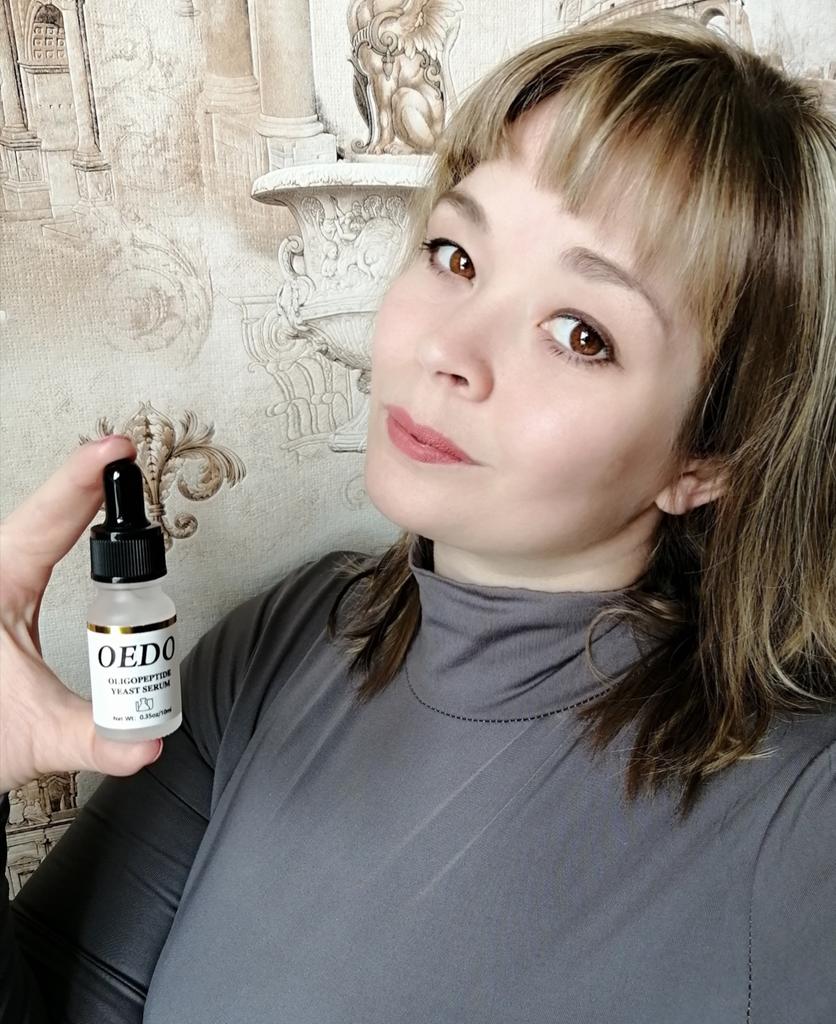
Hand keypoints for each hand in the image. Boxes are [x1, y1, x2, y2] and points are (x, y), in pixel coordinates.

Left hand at [0, 436, 163, 793]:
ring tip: (111, 475)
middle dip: (88, 481)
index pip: (48, 519)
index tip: (114, 449)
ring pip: (38, 527)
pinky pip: (36, 546)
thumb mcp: (30, 737)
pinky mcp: (3, 601)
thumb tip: (147, 742)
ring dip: (77, 500)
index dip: (85, 477)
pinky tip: (86, 514)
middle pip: (48, 514)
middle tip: (126, 460)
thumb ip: (94, 739)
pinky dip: (67, 523)